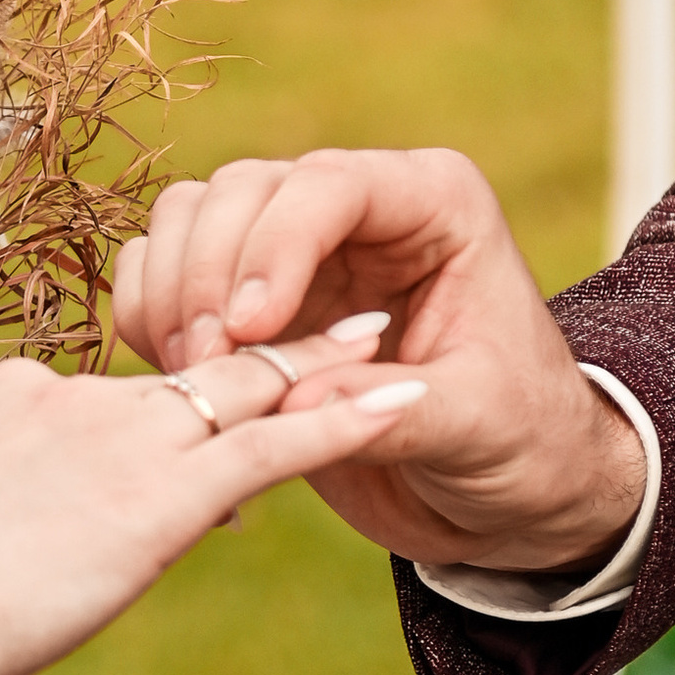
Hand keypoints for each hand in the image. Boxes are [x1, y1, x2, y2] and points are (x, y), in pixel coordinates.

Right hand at [0, 324, 423, 674]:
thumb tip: (1, 581)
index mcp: (20, 401)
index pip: (124, 395)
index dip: (186, 393)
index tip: (230, 372)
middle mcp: (78, 399)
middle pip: (198, 371)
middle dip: (278, 343)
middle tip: (349, 323)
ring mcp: (120, 437)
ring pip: (249, 390)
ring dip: (330, 368)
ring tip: (398, 351)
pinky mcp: (158, 493)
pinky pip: (276, 441)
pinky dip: (348, 417)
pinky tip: (404, 403)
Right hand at [114, 147, 644, 577]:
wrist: (502, 489)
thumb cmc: (520, 443)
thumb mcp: (478, 426)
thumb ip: (394, 409)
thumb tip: (293, 402)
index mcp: (432, 204)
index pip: (330, 185)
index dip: (275, 246)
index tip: (251, 331)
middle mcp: (357, 208)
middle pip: (242, 189)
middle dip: (211, 276)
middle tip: (212, 369)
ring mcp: (295, 248)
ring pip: (190, 217)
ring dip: (174, 294)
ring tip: (198, 378)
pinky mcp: (248, 297)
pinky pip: (167, 272)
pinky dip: (154, 319)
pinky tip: (183, 383)